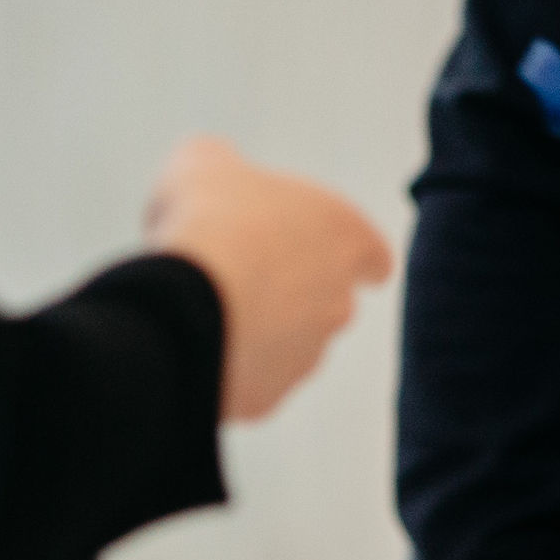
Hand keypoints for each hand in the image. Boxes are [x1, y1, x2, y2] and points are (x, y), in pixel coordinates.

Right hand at [142, 138, 393, 420]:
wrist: (186, 299)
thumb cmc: (209, 220)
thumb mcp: (205, 163)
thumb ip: (219, 162)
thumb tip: (210, 166)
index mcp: (346, 237)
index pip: (373, 255)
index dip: (358, 258)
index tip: (354, 267)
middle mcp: (339, 301)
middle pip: (329, 303)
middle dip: (293, 297)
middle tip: (241, 280)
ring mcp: (307, 355)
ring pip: (291, 349)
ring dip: (260, 335)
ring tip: (210, 313)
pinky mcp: (268, 397)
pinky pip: (251, 384)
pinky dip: (228, 371)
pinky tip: (195, 349)